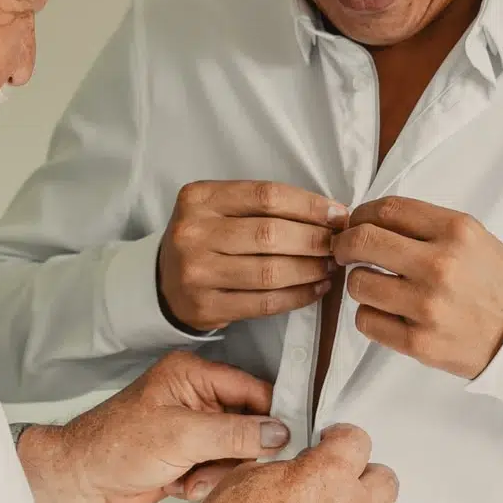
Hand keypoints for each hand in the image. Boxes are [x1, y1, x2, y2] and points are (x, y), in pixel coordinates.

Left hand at [21, 351, 285, 502]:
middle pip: (248, 424)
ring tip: (190, 477)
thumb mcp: (182, 436)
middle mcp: (196, 396)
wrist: (83, 480)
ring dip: (217, 472)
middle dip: (236, 453)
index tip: (286, 442)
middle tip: (218, 466)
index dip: (270, 416)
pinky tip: (178, 483)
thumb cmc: (115, 446)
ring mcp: (192, 427)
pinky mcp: (188, 454)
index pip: (252, 389)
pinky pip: (218, 469)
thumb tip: (279, 432)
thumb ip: (235, 434)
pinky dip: (203, 481)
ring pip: (235, 452)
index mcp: (193, 375)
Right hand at [158, 180, 347, 333]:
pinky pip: (263, 303)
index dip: (309, 206)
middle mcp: (193, 232)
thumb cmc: (205, 238)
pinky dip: (297, 296)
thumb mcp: (219, 208)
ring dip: (310, 270)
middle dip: (314, 240)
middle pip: (270, 234)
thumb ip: (263, 207)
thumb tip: (329, 214)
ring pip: (270, 272)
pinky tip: (315, 288)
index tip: (338, 215)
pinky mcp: (205, 306)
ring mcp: (196, 272)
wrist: (163, 281)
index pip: (266, 196)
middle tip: (339, 245)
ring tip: (330, 266)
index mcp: (199, 198)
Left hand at [331, 196, 502, 379]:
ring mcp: (429, 306)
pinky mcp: (419, 343)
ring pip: (358, 283)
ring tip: (377, 286)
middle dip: (343, 244)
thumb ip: (425, 225)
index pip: (388, 209)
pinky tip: (387, 313)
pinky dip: (369, 314)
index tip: (355, 223)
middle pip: (363, 241)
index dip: (361, 214)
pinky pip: (366, 320)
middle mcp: (441, 265)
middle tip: (343, 251)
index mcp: (456, 232)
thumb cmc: (491, 282)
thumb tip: (366, 220)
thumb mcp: (472, 238)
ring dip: (359, 282)